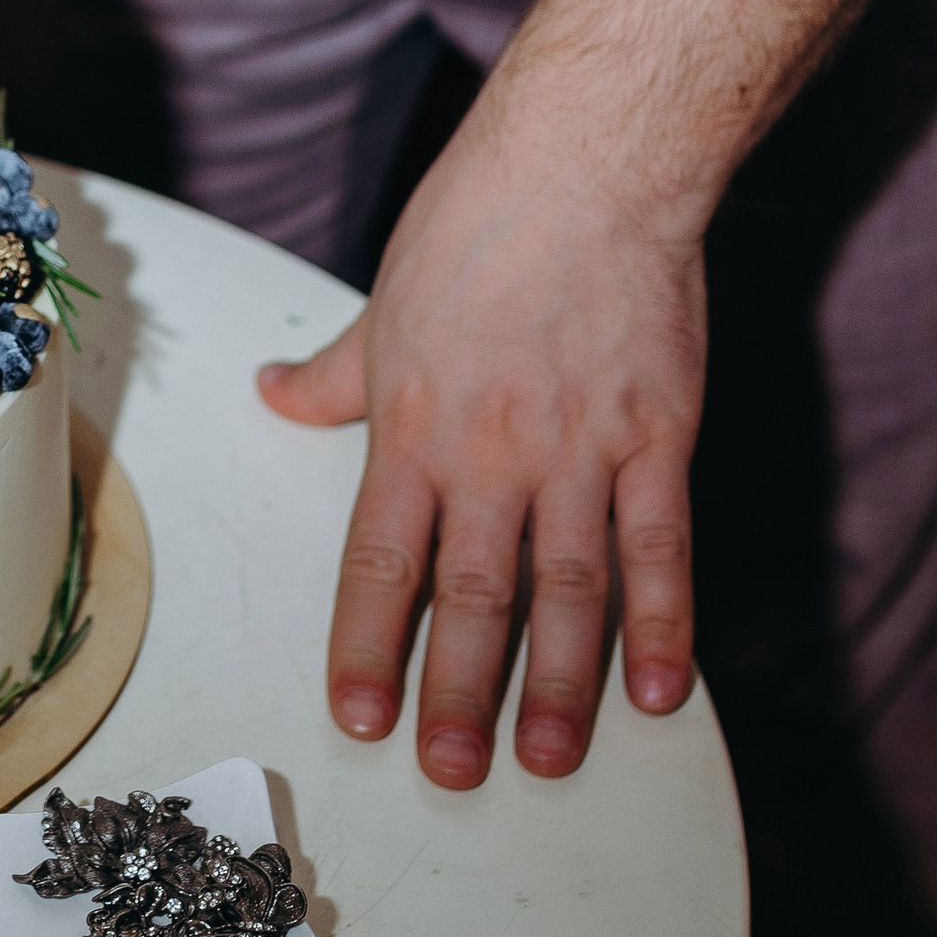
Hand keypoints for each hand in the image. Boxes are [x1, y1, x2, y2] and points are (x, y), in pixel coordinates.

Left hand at [259, 99, 702, 786]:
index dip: (369, 648)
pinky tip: (660, 690)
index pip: (379, 562)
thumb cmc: (478, 224)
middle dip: (459, 693)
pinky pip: (660, 548)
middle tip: (452, 771)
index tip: (360, 718)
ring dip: (557, 683)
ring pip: (565, 590)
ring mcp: (579, 450)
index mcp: (413, 427)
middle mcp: (491, 454)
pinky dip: (662, 624)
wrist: (586, 165)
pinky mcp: (656, 435)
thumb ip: (335, 373)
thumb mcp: (384, 304)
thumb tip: (274, 393)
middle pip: (471, 596)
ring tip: (547, 759)